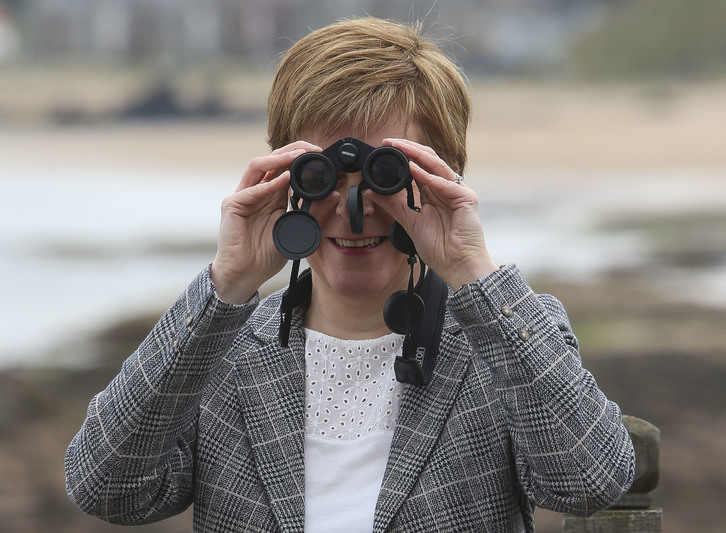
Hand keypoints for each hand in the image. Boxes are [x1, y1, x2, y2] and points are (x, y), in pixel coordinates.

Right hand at [211, 141, 320, 302]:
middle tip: (313, 149)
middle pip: (271, 160)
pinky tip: (284, 179)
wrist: (245, 275)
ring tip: (299, 156)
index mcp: (270, 195)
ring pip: (258, 166)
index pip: (283, 166)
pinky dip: (268, 184)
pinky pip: (250, 190)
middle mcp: (255, 191)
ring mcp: (242, 196)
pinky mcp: (232, 206)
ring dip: (279, 159)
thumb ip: (314, 213)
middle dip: (292, 151)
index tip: (320, 154)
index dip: (300, 157)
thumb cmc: (265, 256)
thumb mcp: (297, 231)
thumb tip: (335, 195)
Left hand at [367, 138, 498, 290]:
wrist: (457, 265)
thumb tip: (371, 192)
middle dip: (409, 149)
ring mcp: (458, 192)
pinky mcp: (467, 199)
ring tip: (400, 148)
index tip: (385, 149)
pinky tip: (415, 170)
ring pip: (437, 166)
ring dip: (417, 155)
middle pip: (428, 160)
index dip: (404, 155)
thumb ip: (392, 205)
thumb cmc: (439, 247)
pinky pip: (446, 184)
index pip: (419, 166)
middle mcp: (447, 188)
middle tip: (390, 142)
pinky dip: (429, 177)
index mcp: (434, 192)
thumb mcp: (409, 221)